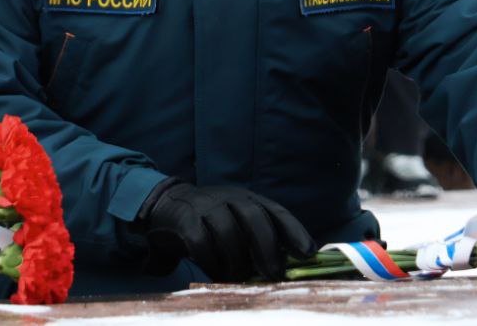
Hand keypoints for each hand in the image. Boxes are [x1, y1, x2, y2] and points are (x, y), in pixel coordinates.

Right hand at [139, 181, 315, 281]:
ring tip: (239, 278)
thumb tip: (282, 267)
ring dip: (237, 261)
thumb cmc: (210, 222)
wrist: (166, 207)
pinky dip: (211, 263)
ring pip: (229, 233)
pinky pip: (202, 243)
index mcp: (247, 198)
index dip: (295, 231)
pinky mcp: (185, 220)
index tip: (309, 252)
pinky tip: (215, 273)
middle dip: (268, 248)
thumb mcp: (235, 221)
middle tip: (274, 275)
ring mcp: (206, 206)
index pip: (276, 211)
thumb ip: (256, 238)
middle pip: (255, 218)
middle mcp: (229, 198)